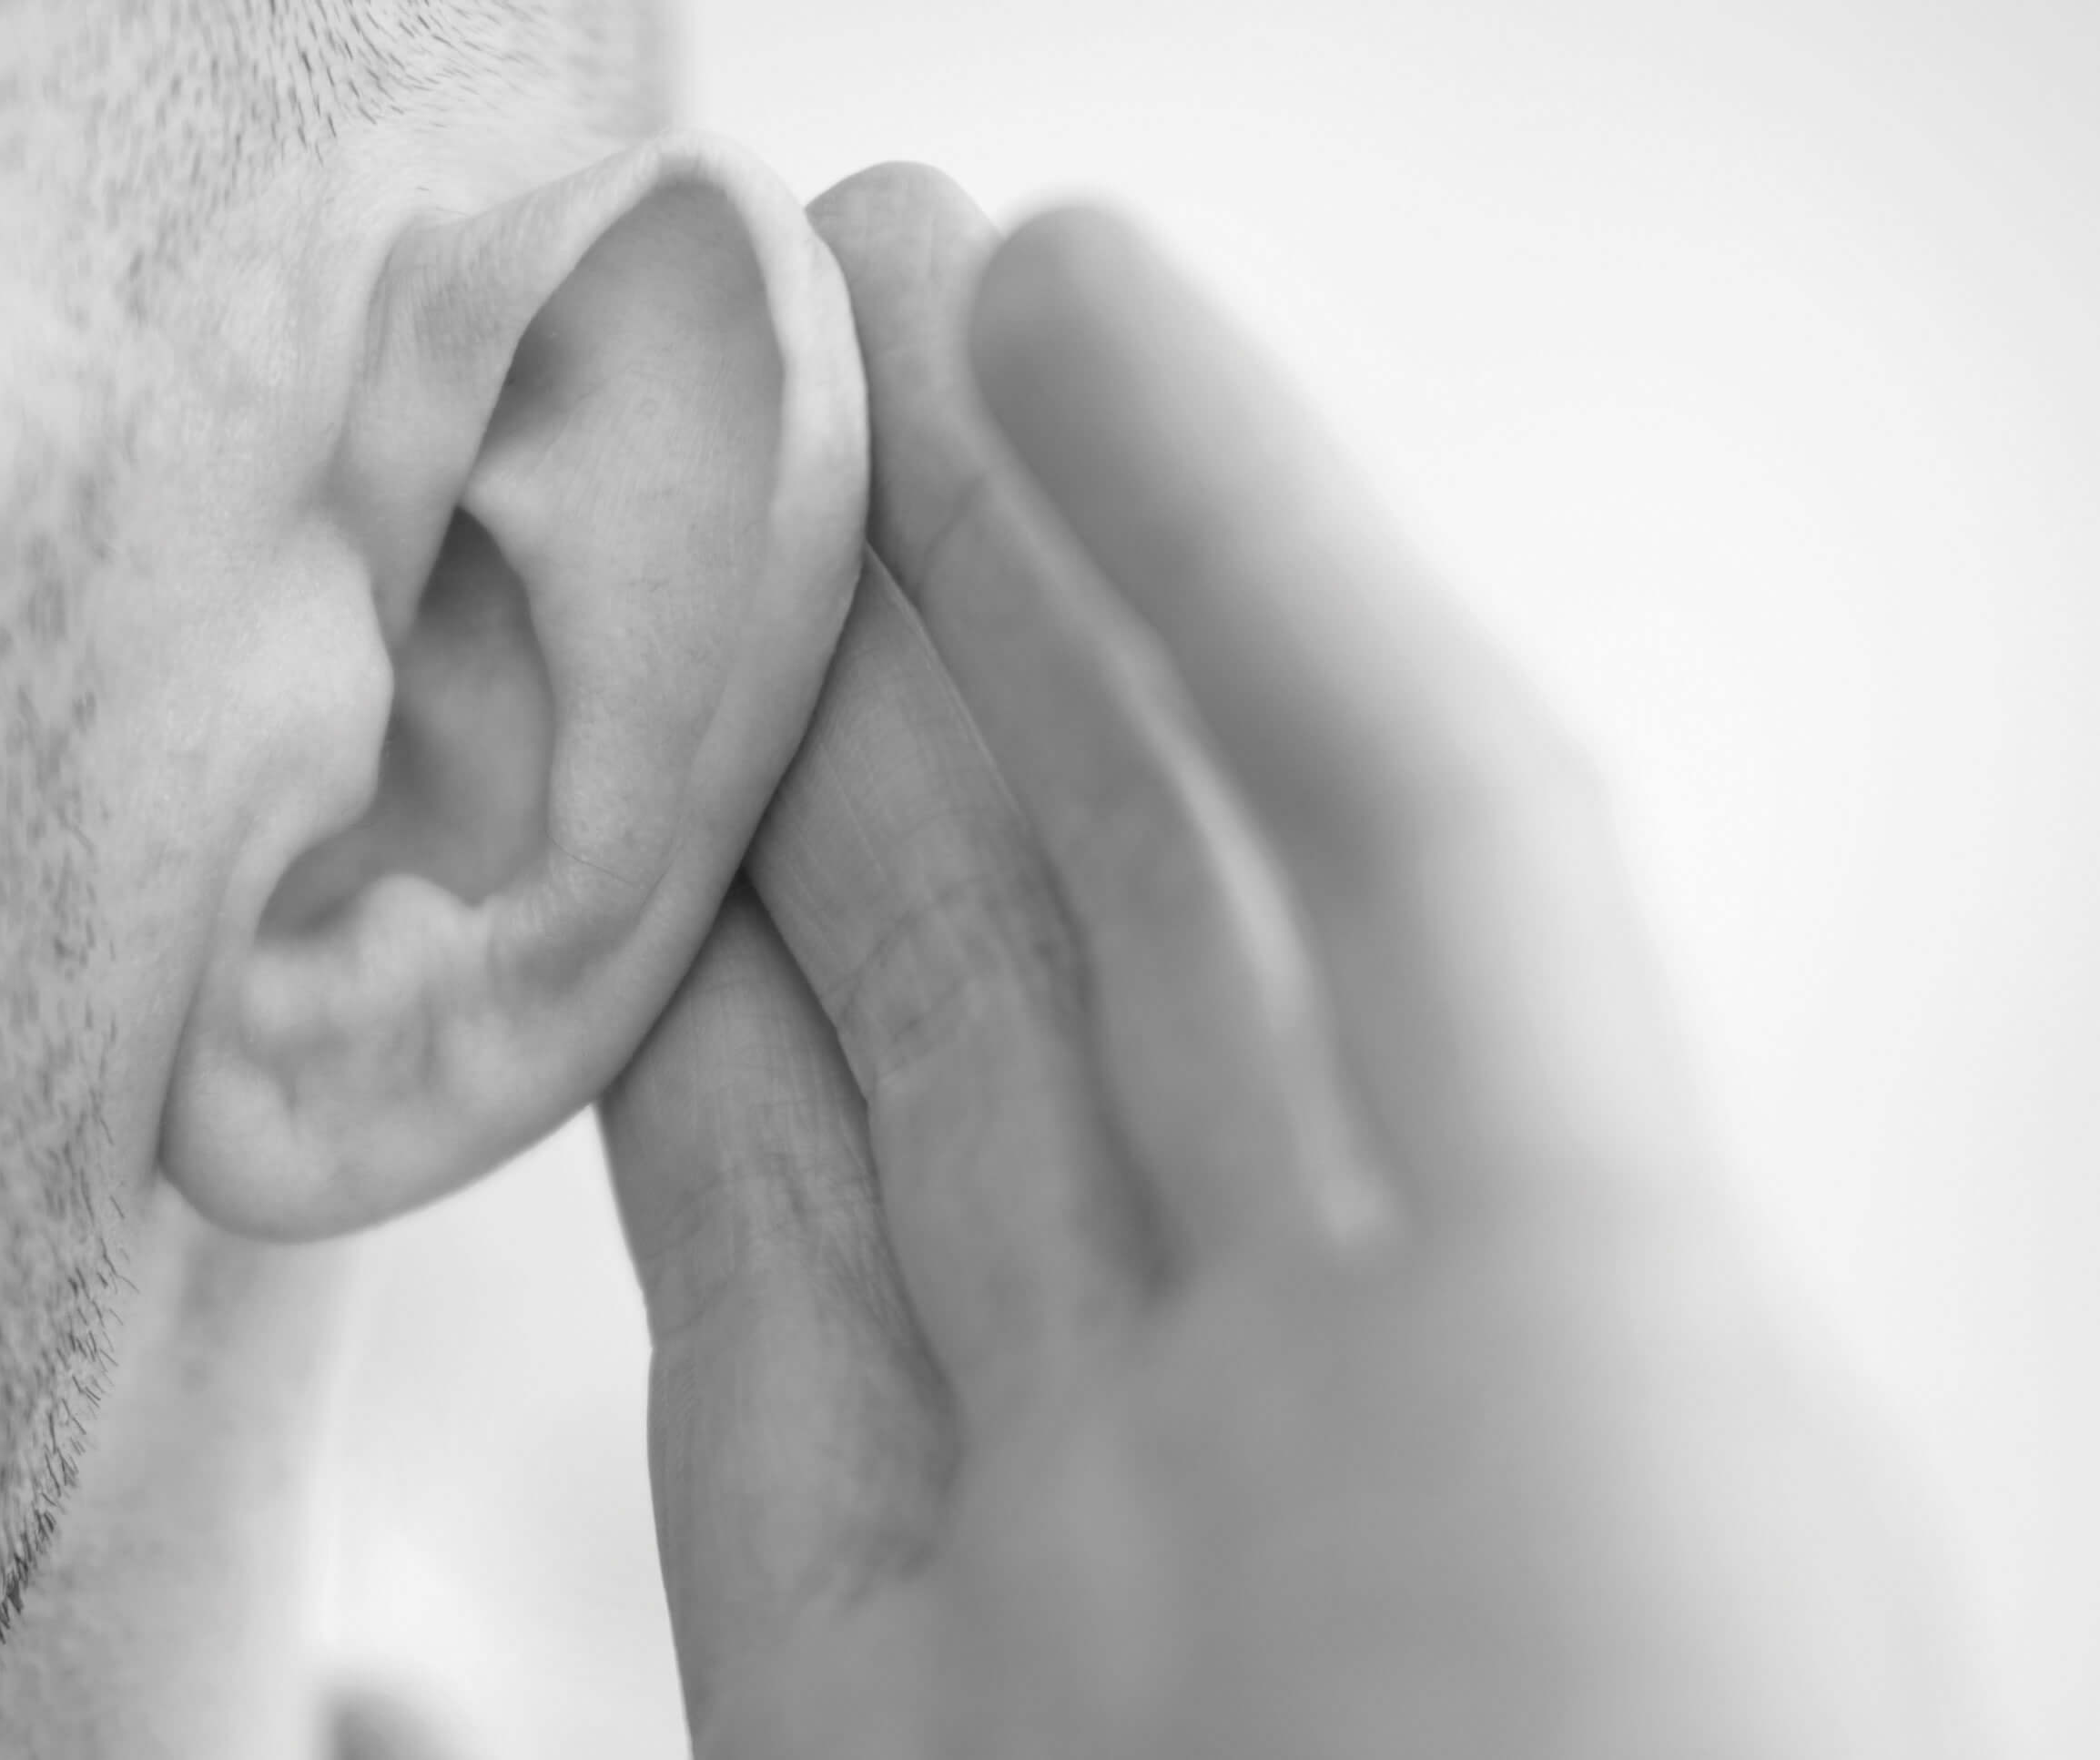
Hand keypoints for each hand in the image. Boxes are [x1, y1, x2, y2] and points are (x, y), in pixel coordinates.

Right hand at [601, 167, 1969, 1758]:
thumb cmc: (1605, 1751)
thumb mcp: (1623, 1355)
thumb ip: (1443, 955)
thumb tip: (1292, 678)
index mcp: (1565, 1304)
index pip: (1374, 818)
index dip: (1214, 531)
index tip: (1046, 290)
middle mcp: (1296, 1372)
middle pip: (1103, 889)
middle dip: (950, 578)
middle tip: (795, 306)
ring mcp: (1048, 1493)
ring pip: (904, 1040)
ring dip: (774, 756)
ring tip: (654, 496)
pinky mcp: (827, 1645)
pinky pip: (740, 1284)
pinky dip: (658, 1045)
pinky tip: (584, 832)